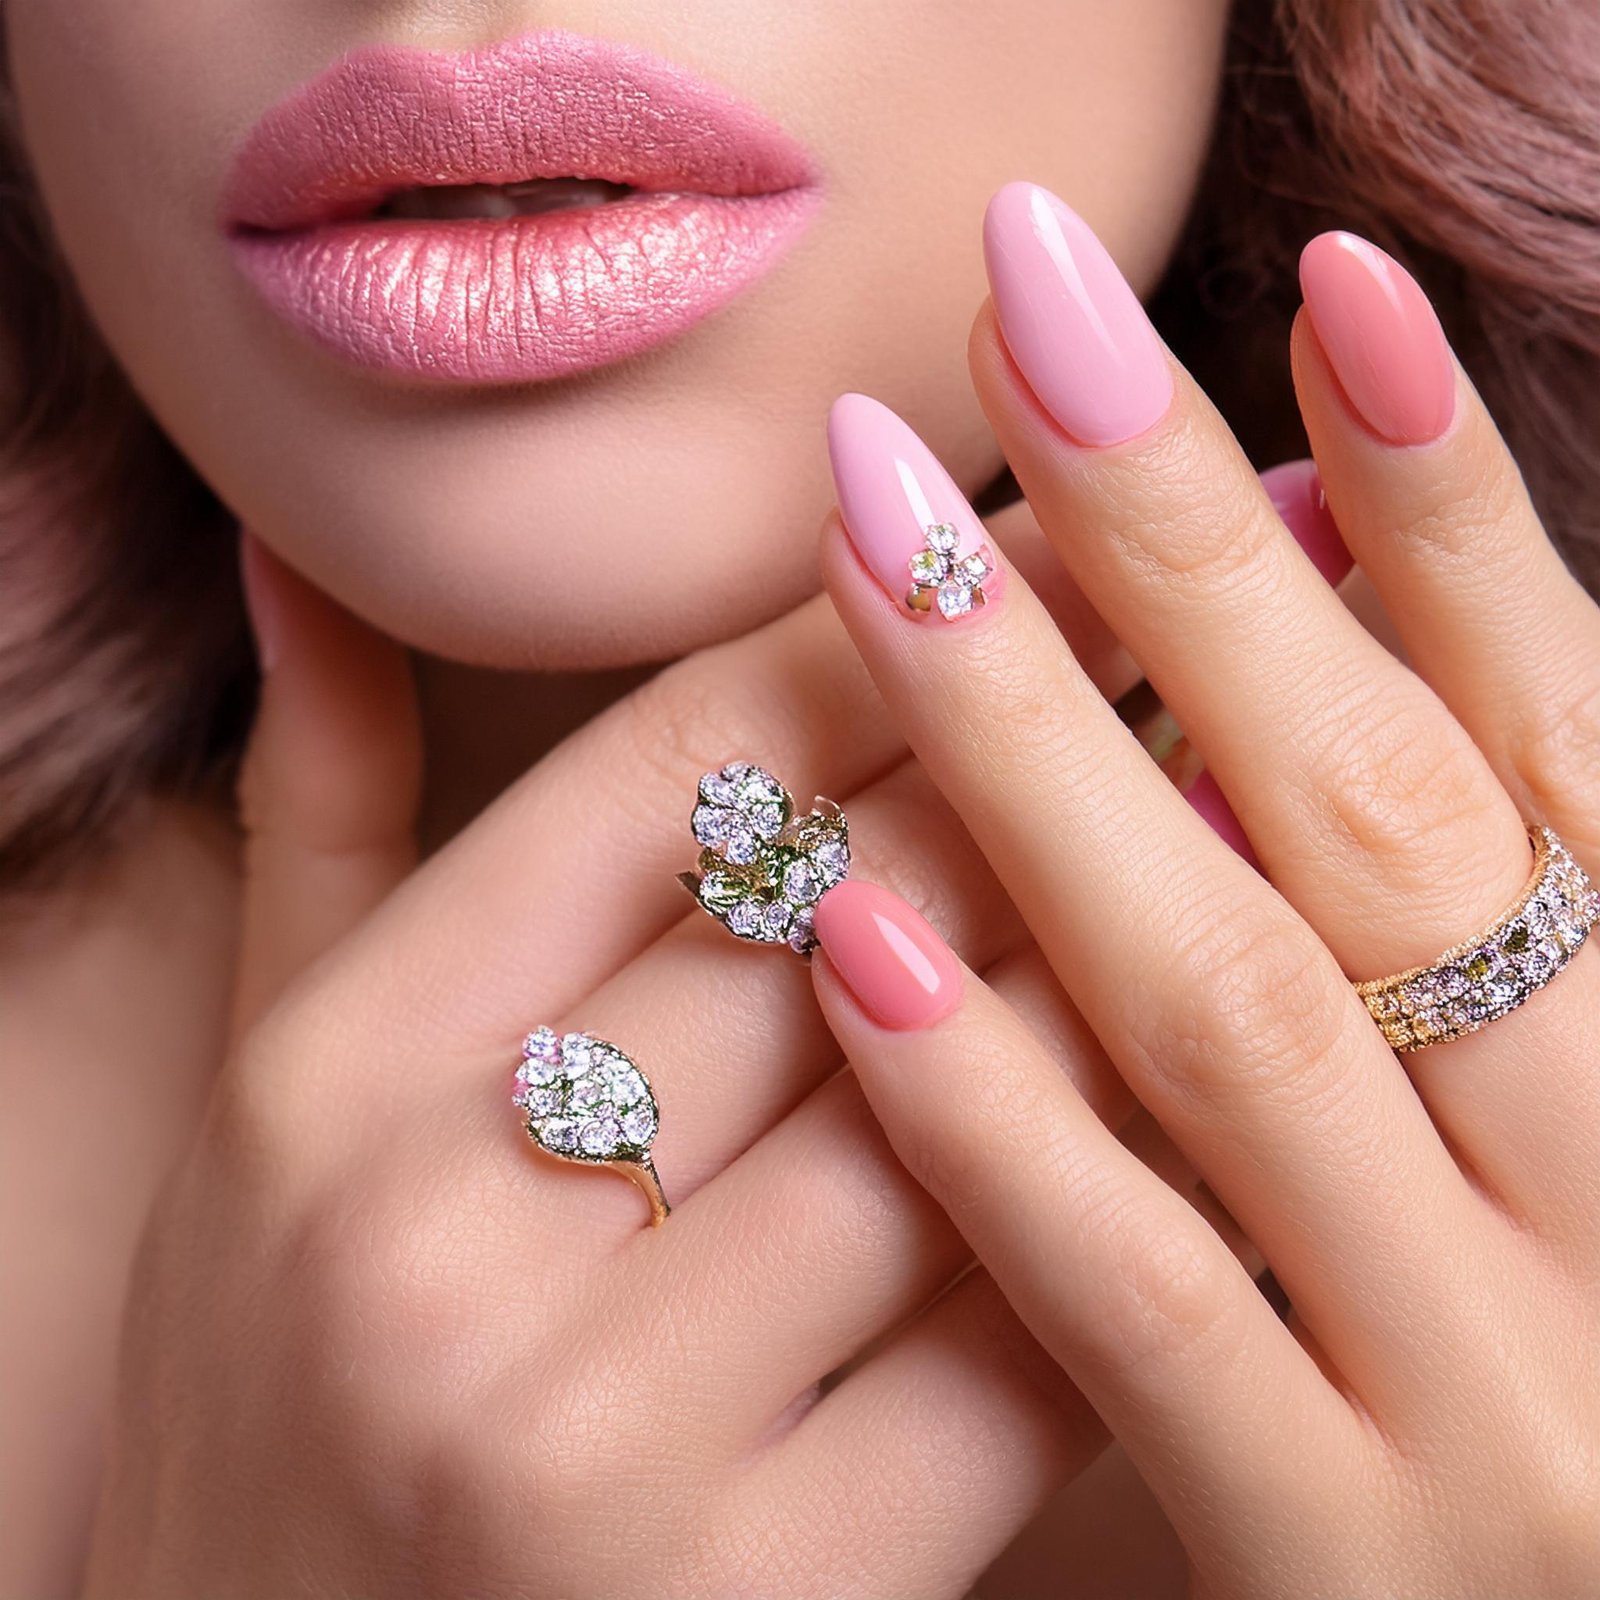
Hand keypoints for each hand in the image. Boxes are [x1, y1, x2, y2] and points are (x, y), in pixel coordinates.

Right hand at [84, 490, 1209, 1592]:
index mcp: (336, 1076)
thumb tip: (297, 562)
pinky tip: (1212, 1104)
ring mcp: (603, 1436)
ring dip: (1116, 953)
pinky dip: (1133, 1207)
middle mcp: (448, 1238)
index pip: (665, 770)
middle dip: (1034, 756)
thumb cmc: (270, 1374)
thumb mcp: (255, 1091)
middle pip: (839, 903)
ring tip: (1235, 829)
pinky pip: (1022, 1347)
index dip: (874, 633)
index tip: (1019, 546)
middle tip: (1178, 642)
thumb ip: (312, 813)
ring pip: (962, 1106)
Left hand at [812, 186, 1599, 1596]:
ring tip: (894, 540)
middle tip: (1033, 322)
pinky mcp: (1346, 1558)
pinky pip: (1143, 1305)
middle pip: (1385, 809)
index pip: (1558, 726)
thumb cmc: (1564, 1332)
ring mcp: (1499, 1395)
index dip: (1449, 492)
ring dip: (1051, 762)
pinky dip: (1004, 1113)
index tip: (1323, 283)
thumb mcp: (1573, 1087)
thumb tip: (1355, 611)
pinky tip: (859, 933)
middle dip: (1200, 550)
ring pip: (1243, 1016)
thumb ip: (1476, 890)